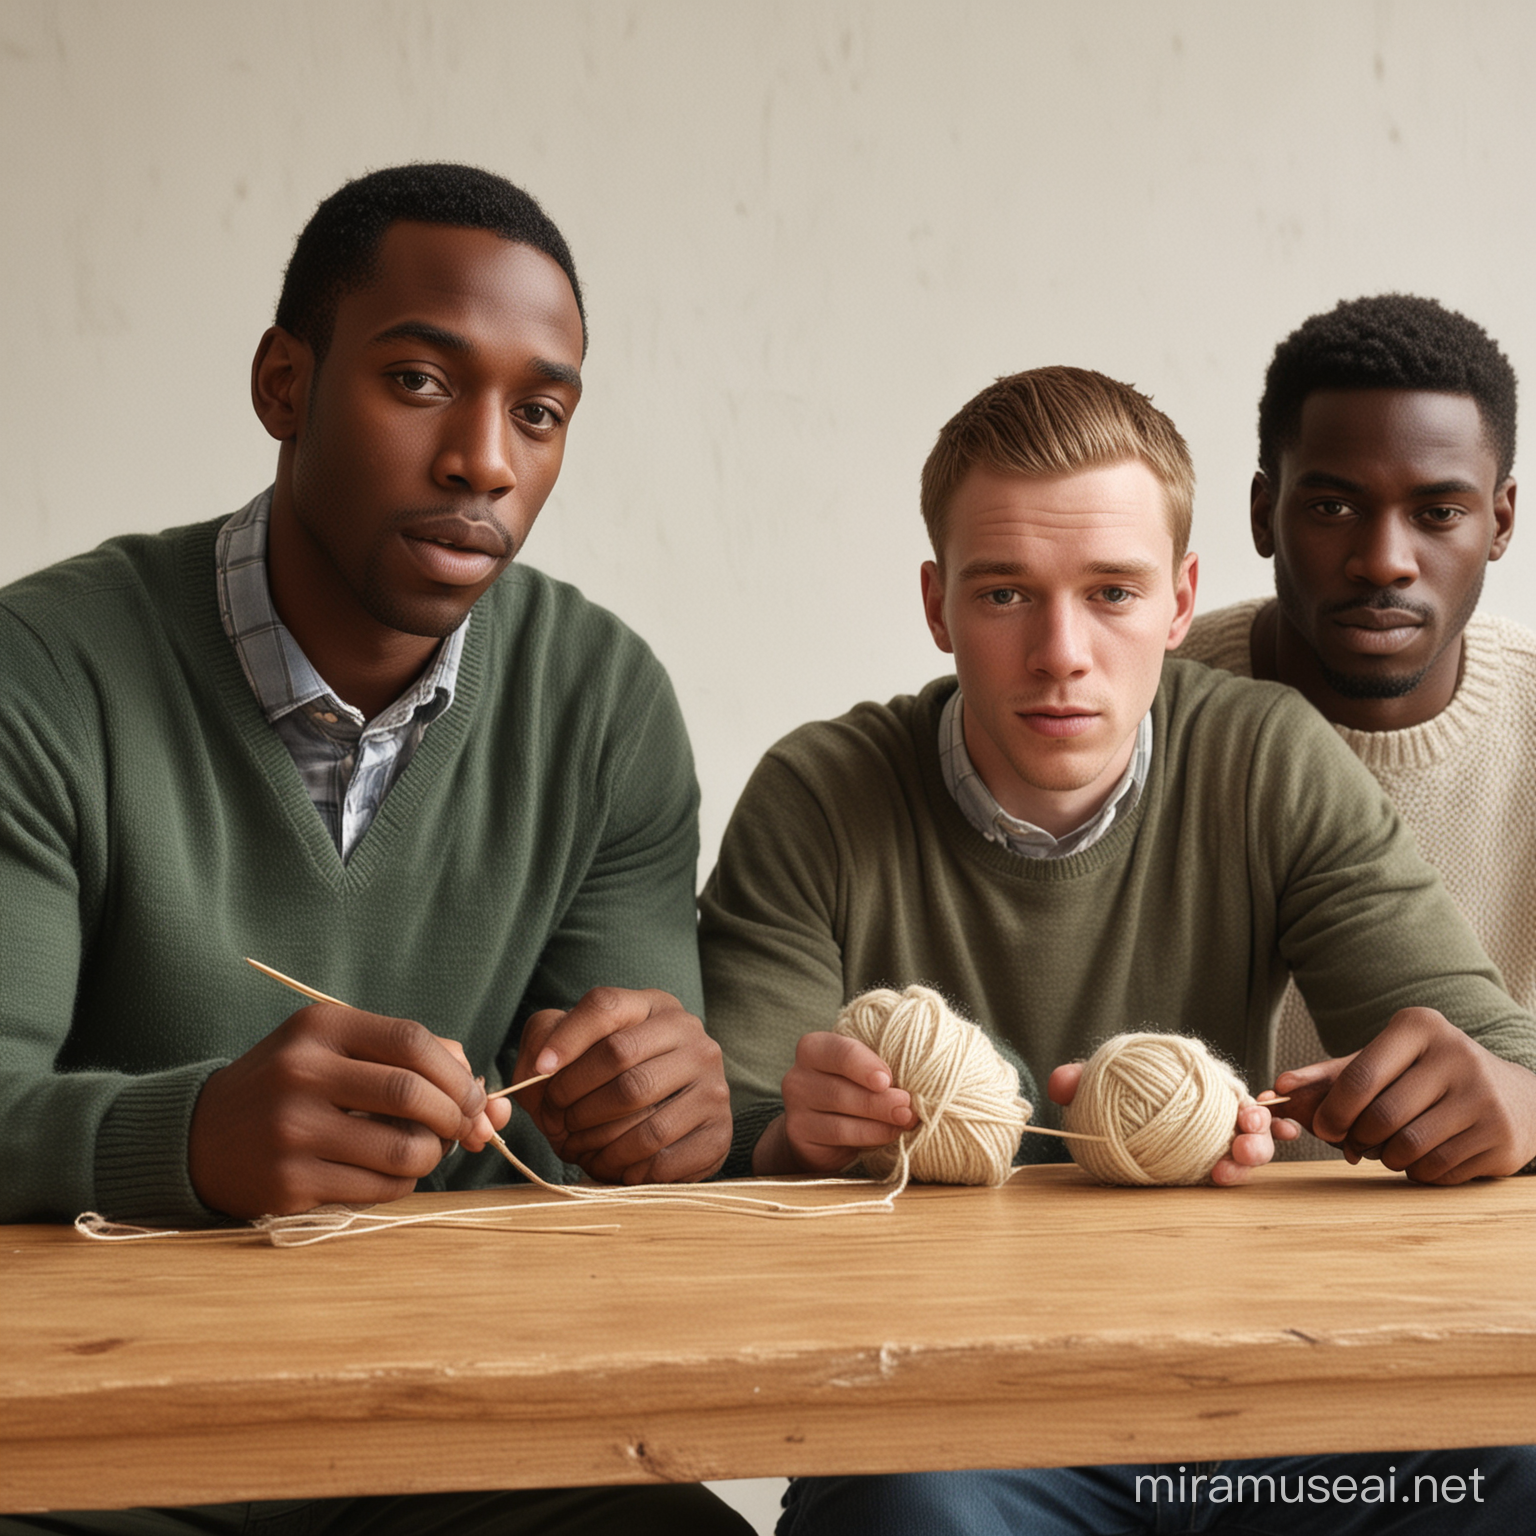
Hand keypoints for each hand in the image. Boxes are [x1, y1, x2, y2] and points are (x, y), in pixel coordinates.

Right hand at [189, 1003, 508, 1218]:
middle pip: (412, 1095)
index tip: (471, 1092)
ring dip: (433, 1156)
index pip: (412, 1041)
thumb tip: (478, 1087)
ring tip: (426, 1151)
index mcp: (320, 1027)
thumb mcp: (334, 1047)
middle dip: (454, 1116)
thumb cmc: (290, 1086)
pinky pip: (378, 1188)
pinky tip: (389, 1172)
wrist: (200, 1135)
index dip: (455, 1071)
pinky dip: (401, 1183)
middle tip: (463, 1127)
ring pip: (403, 1150)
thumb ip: (406, 1056)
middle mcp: (303, 1073)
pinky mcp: (289, 1182)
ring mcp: (293, 1130)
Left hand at [511, 988, 729, 1183]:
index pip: (605, 1006)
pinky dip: (627, 1170)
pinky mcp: (719, 1131)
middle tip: (555, 1121)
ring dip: (597, 1142)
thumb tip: (539, 1068)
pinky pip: (664, 1158)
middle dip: (574, 1097)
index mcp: (654, 1006)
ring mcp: (712, 1083)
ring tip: (577, 1149)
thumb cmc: (608, 1080)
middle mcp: (691, 1036)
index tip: (538, 1071)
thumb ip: (543, 1040)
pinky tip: (613, 1165)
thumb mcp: (574, 1048)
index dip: (566, 1039)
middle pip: (619, 1060)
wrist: (671, 1122)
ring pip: (643, 1118)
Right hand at [754, 1031, 914, 1175]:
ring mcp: (795, 1109)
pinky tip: (889, 1134)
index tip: (888, 1080)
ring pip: (840, 1117)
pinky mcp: (800, 1135)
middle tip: (907, 1105)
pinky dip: (869, 1136)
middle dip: (879, 1100)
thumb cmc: (851, 1087)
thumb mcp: (862, 1071)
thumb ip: (879, 1071)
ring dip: (879, 1121)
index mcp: (814, 1048)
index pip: (839, 1052)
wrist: (821, 1126)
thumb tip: (917, 1085)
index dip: (865, 1065)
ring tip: (905, 1121)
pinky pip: (838, 1137)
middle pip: (840, 1089)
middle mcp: (797, 1076)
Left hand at [1047, 1062, 1278, 1186]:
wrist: (1110, 1116)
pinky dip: (1236, 1173)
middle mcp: (1215, 1109)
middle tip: (1240, 1144)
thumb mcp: (1097, 1083)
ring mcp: (1216, 1138)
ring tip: (1226, 1169)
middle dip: (1257, 1132)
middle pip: (1249, 1120)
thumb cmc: (1114, 1093)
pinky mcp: (1211, 1163)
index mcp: (1200, 1082)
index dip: (1248, 1101)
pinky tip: (1221, 1178)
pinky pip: (1230, 1169)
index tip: (1245, 1111)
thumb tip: (1060, 1084)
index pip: (1230, 1089)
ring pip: (1247, 1148)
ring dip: (1249, 1157)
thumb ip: (1080, 1080)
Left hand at [1274, 1007, 1535, 1183]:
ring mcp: (1484, 1098)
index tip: (1323, 1128)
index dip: (1332, 1111)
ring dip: (1387, 1158)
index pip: (1360, 1077)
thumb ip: (1329, 1075)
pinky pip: (1439, 1169)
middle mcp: (1457, 1056)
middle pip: (1381, 1117)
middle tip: (1354, 1143)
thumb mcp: (1383, 1061)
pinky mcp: (1501, 1138)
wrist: (1512, 1095)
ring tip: (1391, 1146)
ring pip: (1409, 1147)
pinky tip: (1424, 1156)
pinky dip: (1418, 1171)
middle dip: (1358, 1138)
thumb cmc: (1427, 1075)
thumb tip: (1279, 1088)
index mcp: (1419, 1027)